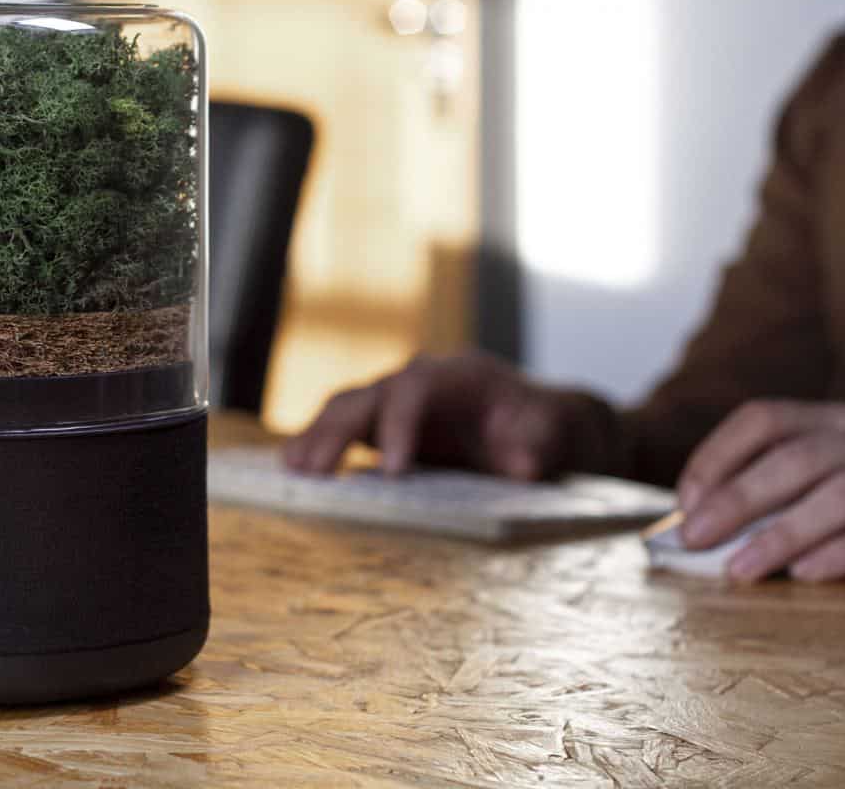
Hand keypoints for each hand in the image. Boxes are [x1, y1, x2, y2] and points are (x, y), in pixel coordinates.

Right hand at [281, 352, 587, 479]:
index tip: (392, 470)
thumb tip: (524, 464)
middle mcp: (418, 381)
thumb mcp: (552, 434)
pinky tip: (292, 468)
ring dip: (317, 436)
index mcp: (458, 374)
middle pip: (368, 395)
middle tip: (315, 470)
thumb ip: (539, 444)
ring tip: (291, 470)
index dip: (399, 425)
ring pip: (346, 408)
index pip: (416, 389)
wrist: (535, 427)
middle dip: (338, 431)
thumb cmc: (542, 427)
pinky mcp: (383, 424)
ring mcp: (396, 401)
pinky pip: (343, 427)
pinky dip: (318, 444)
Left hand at [678, 400, 844, 581]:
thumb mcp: (837, 460)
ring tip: (740, 568)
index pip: (764, 419)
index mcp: (835, 418)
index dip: (717, 456)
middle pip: (797, 460)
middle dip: (737, 499)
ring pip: (842, 496)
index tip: (685, 503)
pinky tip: (806, 574)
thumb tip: (699, 520)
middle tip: (694, 538)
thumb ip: (777, 480)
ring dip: (783, 534)